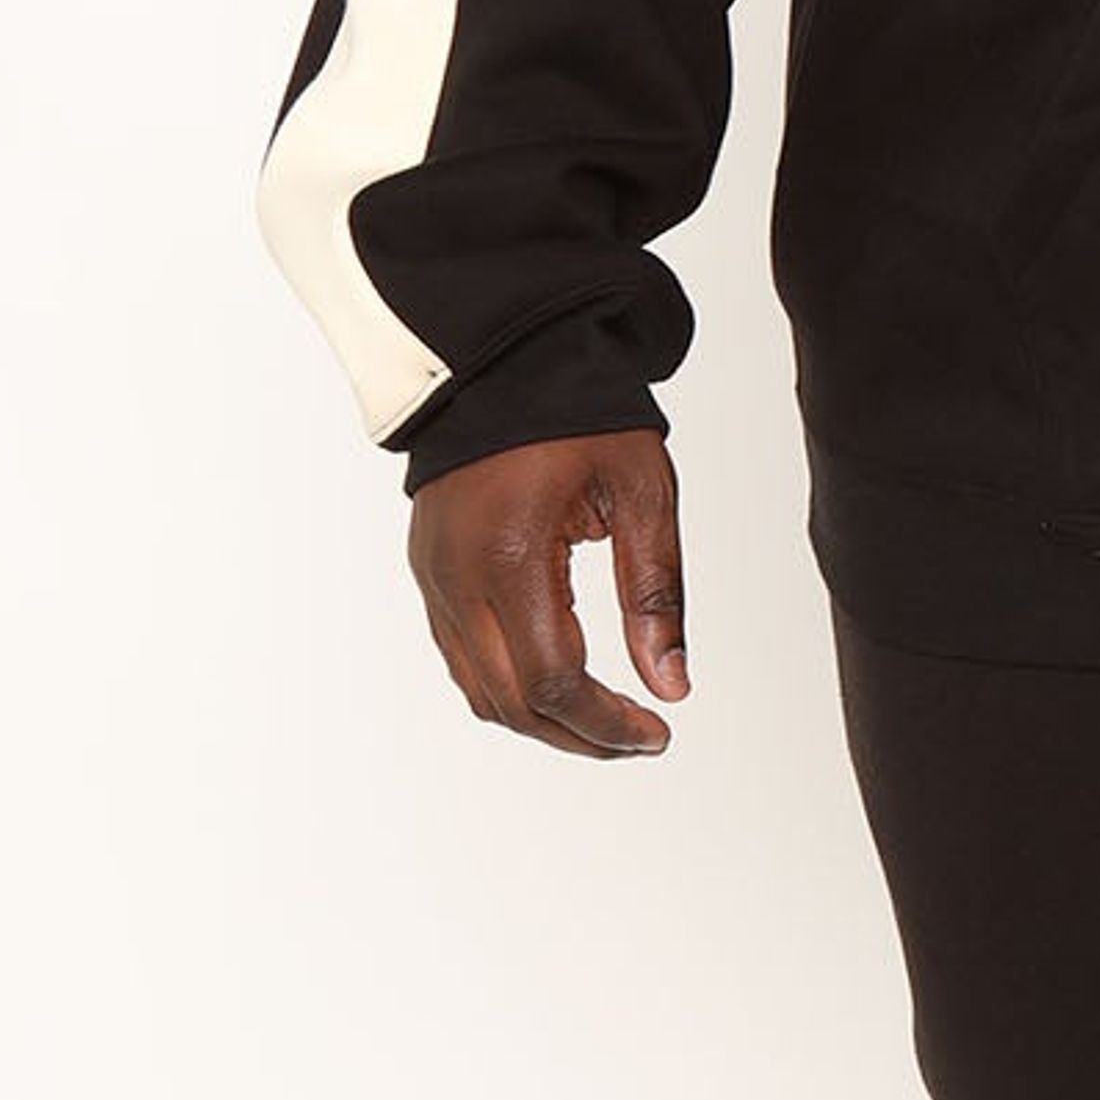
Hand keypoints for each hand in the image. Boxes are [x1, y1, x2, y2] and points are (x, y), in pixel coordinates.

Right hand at [406, 432, 690, 754]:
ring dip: (543, 719)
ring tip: (605, 720)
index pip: (554, 683)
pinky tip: (560, 681)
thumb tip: (671, 686)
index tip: (656, 734)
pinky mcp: (429, 571)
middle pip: (512, 703)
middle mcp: (458, 577)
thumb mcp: (642, 494)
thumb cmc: (577, 414)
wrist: (505, 359)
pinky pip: (461, 656)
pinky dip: (510, 686)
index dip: (606, 724)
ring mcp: (434, 577)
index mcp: (511, 556)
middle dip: (580, 735)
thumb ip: (656, 595)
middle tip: (638, 740)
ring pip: (480, 691)